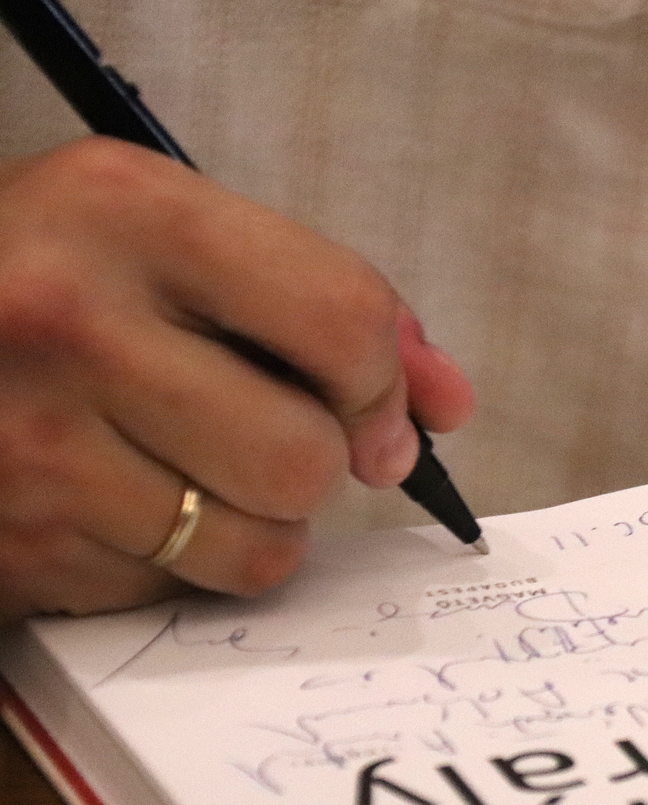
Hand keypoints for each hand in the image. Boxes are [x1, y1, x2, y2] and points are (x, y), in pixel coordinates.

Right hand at [0, 138, 473, 620]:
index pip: (340, 319)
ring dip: (249, 526)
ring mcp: (24, 443)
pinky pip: (169, 592)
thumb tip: (447, 402)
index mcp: (124, 213)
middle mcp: (63, 320)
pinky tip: (107, 501)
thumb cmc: (44, 277)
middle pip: (305, 459)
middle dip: (313, 465)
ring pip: (254, 548)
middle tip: (256, 435)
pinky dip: (165, 563)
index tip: (376, 411)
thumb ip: (322, 302)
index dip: (385, 385)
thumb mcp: (168, 236)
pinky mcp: (10, 543)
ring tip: (181, 468)